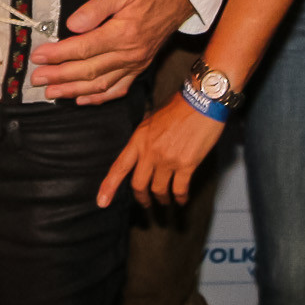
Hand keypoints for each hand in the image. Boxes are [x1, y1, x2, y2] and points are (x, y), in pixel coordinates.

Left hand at [30, 0, 195, 103]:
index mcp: (122, 33)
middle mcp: (129, 54)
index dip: (57, 55)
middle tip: (36, 79)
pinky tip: (82, 100)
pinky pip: (118, 89)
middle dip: (59, 77)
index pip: (82, 49)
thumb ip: (95, 8)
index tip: (37, 57)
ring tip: (51, 93)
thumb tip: (72, 25)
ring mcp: (135, 63)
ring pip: (100, 84)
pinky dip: (99, 98)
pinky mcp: (140, 67)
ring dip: (73, 91)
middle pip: (87, 71)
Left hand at [97, 94, 223, 207]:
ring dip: (162, 199)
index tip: (102, 202)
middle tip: (145, 203)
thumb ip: (144, 138)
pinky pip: (179, 189)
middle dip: (141, 198)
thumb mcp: (152, 119)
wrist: (202, 101)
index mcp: (138, 139)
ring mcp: (168, 159)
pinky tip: (181, 199)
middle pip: (138, 185)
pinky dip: (180, 198)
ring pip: (158, 190)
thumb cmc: (179, 106)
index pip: (119, 167)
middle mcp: (150, 151)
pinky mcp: (186, 164)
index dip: (109, 187)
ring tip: (165, 201)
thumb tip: (142, 153)